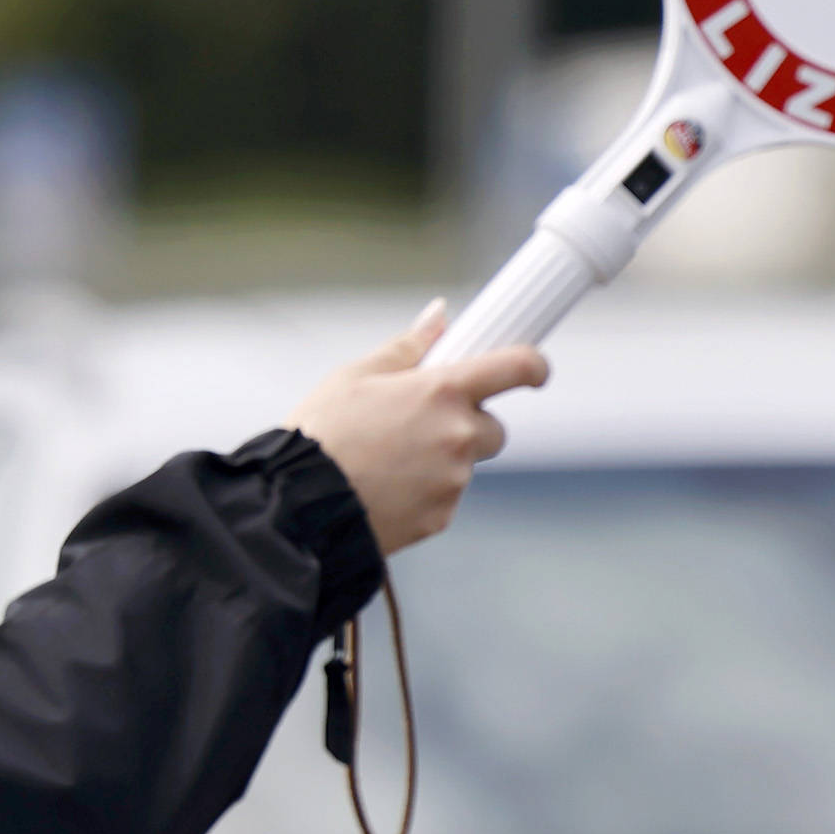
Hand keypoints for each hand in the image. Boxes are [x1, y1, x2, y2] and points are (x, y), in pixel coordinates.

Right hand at [290, 302, 549, 558]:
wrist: (299, 507)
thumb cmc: (321, 435)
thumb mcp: (355, 376)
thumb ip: (407, 346)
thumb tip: (439, 316)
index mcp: (442, 391)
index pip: (514, 368)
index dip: (533, 365)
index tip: (535, 369)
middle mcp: (458, 436)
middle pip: (493, 428)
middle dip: (468, 426)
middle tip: (420, 427)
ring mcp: (453, 481)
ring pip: (465, 465)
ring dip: (442, 461)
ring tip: (387, 462)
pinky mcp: (441, 517)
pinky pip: (445, 498)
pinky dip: (425, 493)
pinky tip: (385, 488)